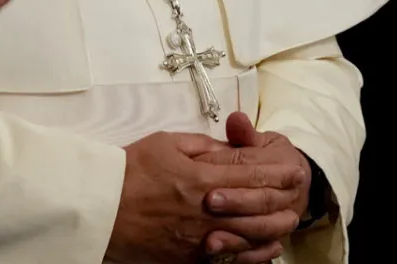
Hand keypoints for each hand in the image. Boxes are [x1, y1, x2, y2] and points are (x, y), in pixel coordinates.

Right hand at [108, 125, 306, 263]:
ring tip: (288, 222)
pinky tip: (263, 248)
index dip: (277, 172)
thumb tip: (226, 148)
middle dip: (282, 199)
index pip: (252, 174)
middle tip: (298, 193)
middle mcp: (205, 211)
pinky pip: (228, 259)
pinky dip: (250, 253)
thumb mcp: (165, 144)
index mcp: (201, 178)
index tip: (293, 169)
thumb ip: (200, 146)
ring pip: (249, 235)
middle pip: (257, 206)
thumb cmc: (127, 172)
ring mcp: (198, 239)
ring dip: (273, 228)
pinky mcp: (187, 259)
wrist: (98, 208)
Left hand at [192, 112, 314, 263]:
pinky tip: (221, 255)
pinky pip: (261, 254)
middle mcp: (286, 197)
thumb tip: (236, 119)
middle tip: (208, 202)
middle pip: (262, 202)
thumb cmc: (270, 161)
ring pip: (264, 231)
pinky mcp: (270, 241)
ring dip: (238, 236)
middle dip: (236, 202)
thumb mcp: (262, 142)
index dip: (232, 169)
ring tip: (210, 239)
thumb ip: (245, 134)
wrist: (297, 185)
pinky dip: (244, 256)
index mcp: (282, 166)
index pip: (254, 168)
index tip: (205, 170)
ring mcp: (280, 222)